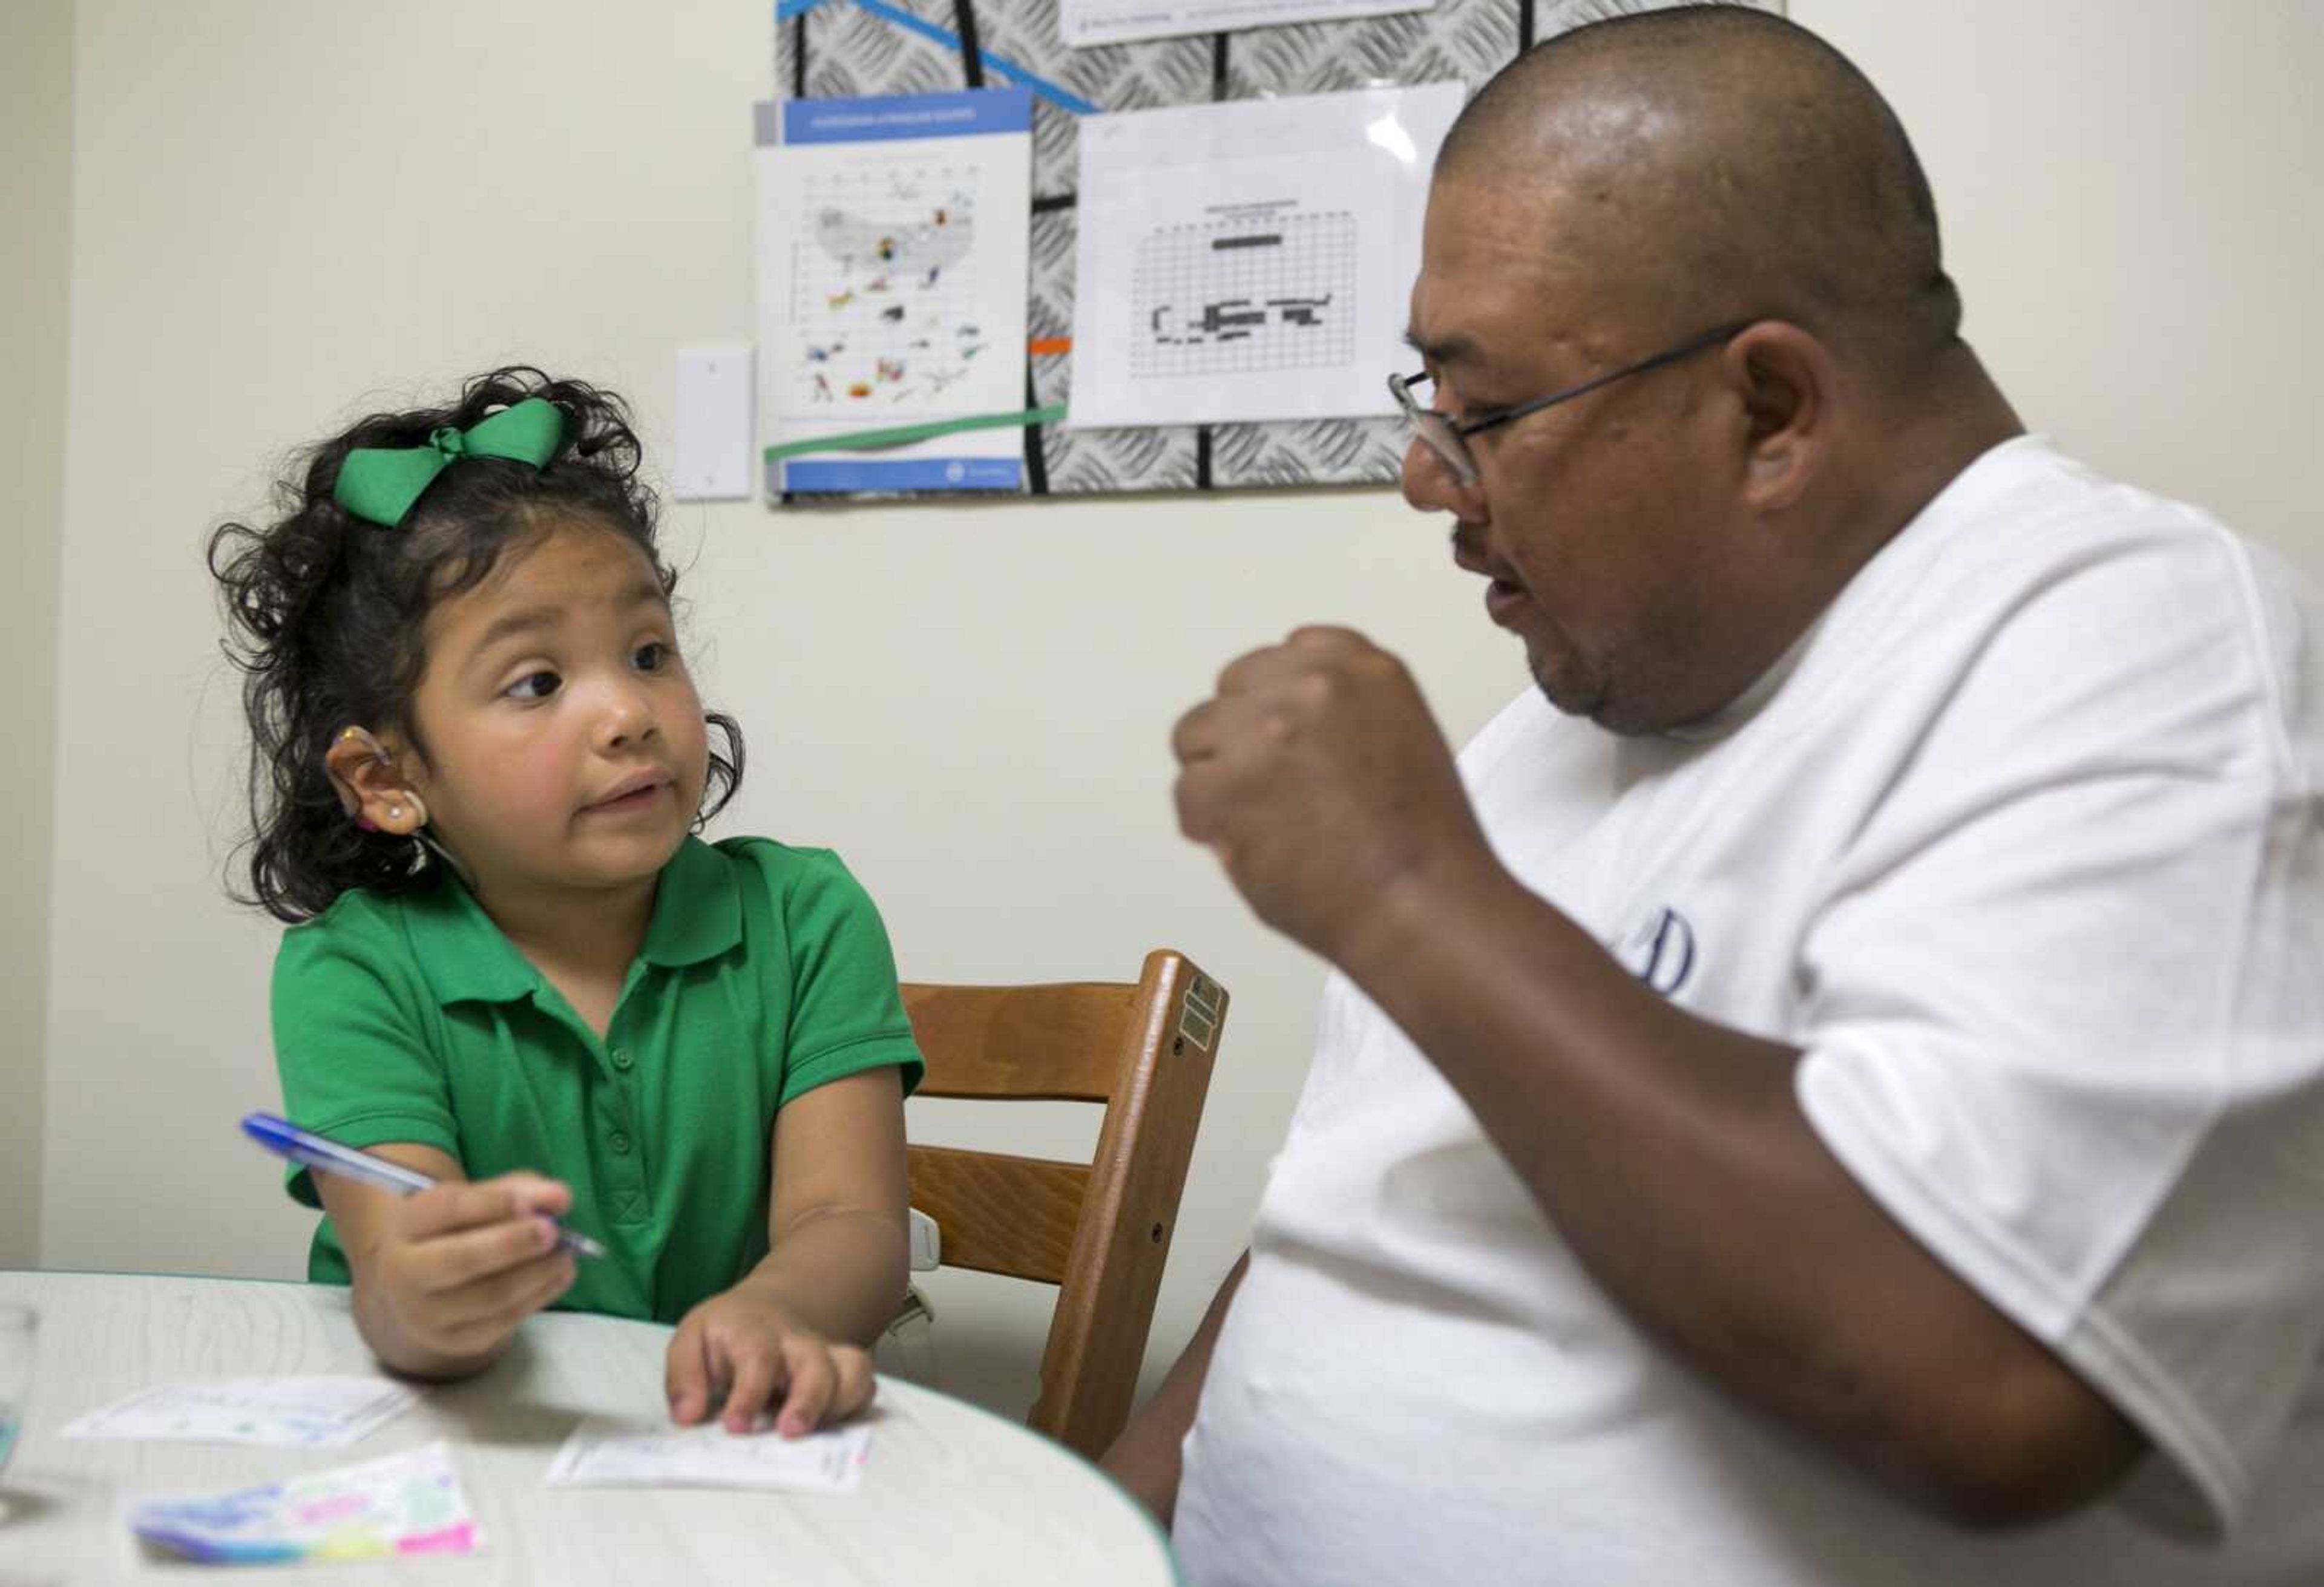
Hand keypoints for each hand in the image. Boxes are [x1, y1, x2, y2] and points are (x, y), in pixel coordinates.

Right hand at [364, 1173, 577, 1370]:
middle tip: (552, 1231)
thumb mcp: (476, 1200)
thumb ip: (517, 1190)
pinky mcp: (455, 1340)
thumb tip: (559, 1198)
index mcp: (407, 1224)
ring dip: (537, 1272)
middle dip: (512, 1244)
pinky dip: (540, 1295)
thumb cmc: (456, 1230)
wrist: (423, 1284)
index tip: (531, 1202)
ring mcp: (426, 1314)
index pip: (450, 1209)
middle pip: (462, 1259)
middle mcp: (405, 1272)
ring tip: (566, 1252)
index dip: (494, 1203)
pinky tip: (561, 1274)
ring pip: (491, 1295)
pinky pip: (504, 1320)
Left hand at [666, 1285, 875, 1436]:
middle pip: (815, 1363)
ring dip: (839, 1403)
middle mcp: (796, 1342)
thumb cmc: (726, 1333)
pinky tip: (833, 1429)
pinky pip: (865, 1383)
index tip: (736, 1426)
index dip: (749, 1394)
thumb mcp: (691, 1339)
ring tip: (816, 1436)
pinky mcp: (843, 1370)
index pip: (758, 1358)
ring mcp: (825, 1355)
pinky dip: (856, 1404)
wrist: (766, 1309)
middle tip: (789, 1432)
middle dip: (807, 1400)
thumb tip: (689, 1415)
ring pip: (851, 1369)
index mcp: (754, 1331)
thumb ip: (684, 1376)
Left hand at [1172, 627, 1496, 963]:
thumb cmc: (1421, 843)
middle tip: (1274, 791)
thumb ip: (1340, 713)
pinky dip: (1210, 828)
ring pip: (1196, 736)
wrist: (1420, 902)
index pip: (1287, 654)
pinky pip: (1187, 795)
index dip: (1278, 702)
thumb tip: (1272, 725)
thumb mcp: (1400, 736)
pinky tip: (1258, 848)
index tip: (1287, 738)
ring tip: (1266, 822)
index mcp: (1361, 666)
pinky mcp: (1227, 783)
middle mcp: (1310, 685)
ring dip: (1219, 778)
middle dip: (1244, 737)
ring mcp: (1264, 731)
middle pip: (1233, 690)